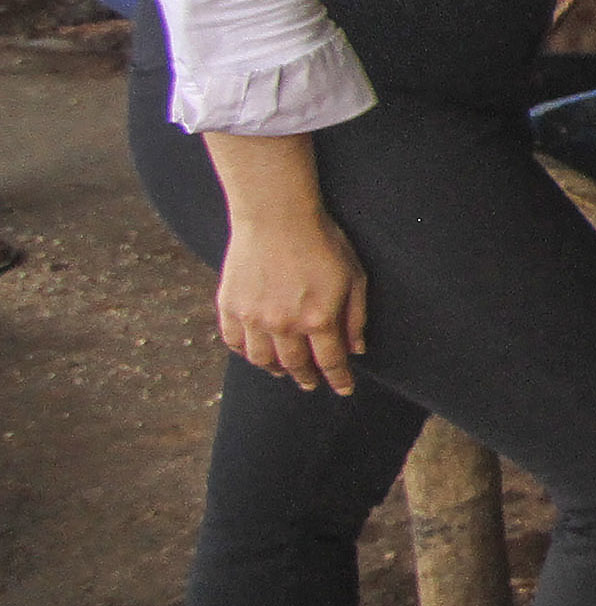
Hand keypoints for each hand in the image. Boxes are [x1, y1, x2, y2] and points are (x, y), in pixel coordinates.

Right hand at [216, 199, 368, 394]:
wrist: (276, 215)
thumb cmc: (322, 241)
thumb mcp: (354, 276)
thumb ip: (355, 316)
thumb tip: (356, 350)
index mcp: (318, 319)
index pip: (330, 362)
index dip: (338, 379)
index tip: (344, 389)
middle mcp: (283, 325)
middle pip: (295, 366)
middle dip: (306, 378)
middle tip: (311, 382)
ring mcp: (252, 318)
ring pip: (262, 360)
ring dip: (276, 370)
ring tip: (284, 371)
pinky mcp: (229, 307)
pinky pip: (234, 342)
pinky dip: (246, 352)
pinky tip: (256, 352)